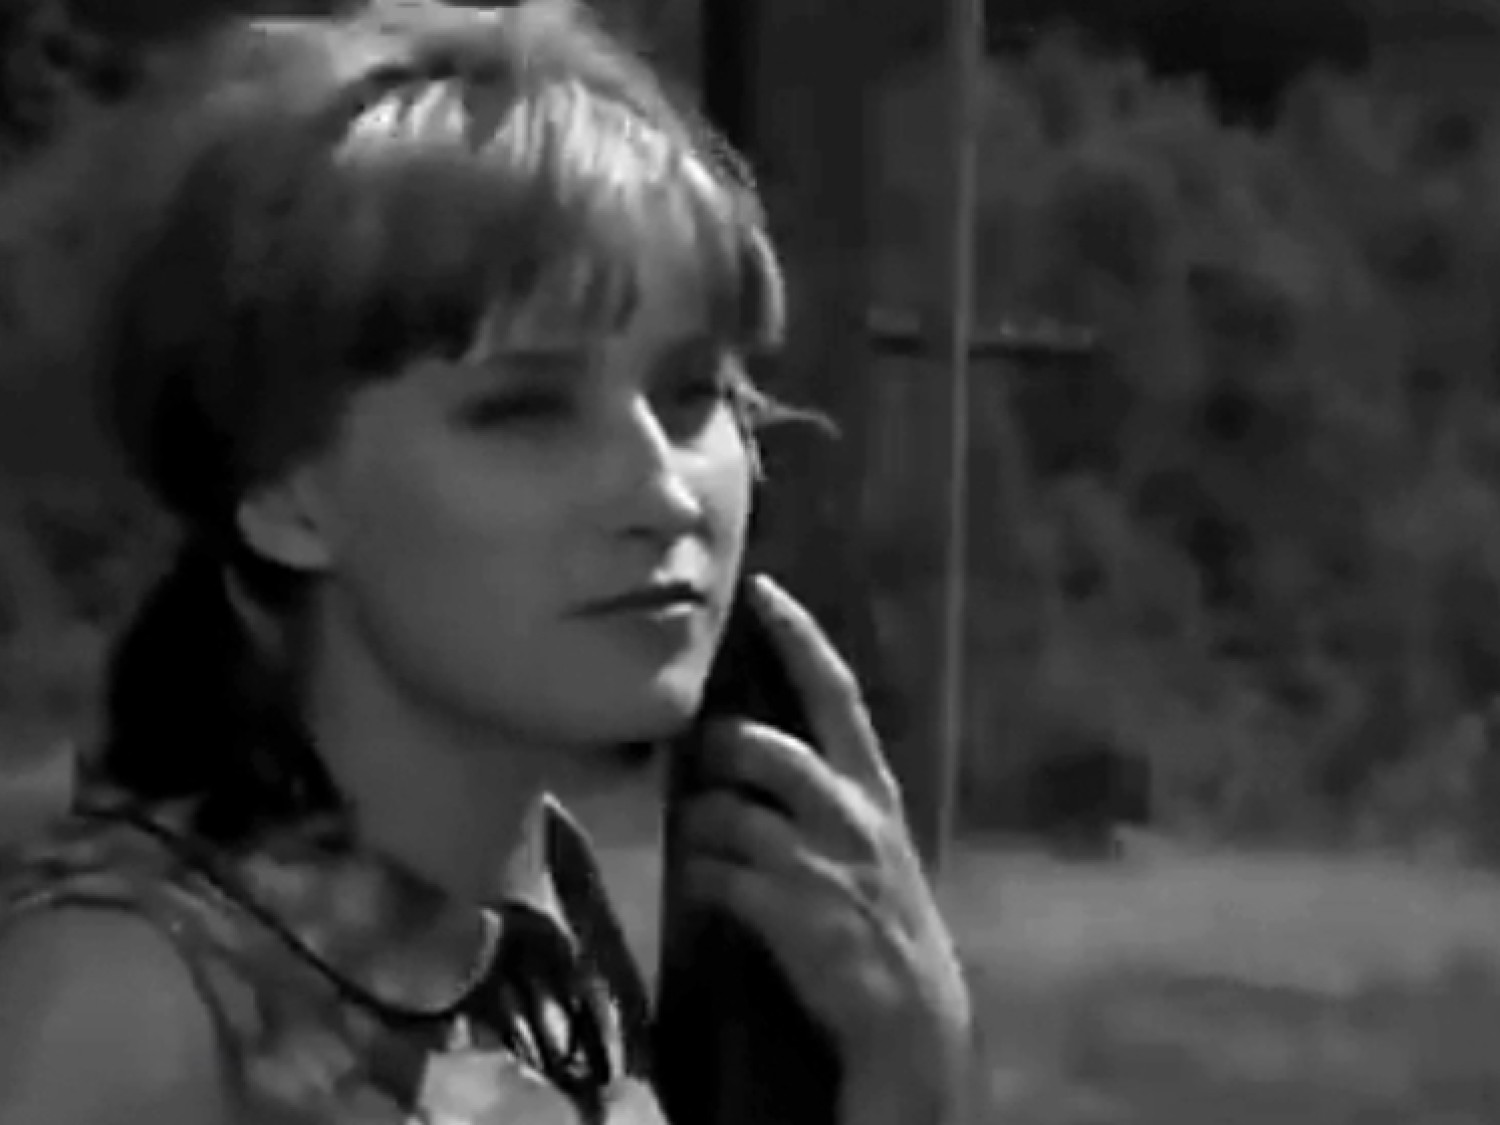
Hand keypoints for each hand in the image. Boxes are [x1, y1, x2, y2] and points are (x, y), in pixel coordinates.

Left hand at [679, 575, 973, 1124]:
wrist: (911, 1013)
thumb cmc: (885, 917)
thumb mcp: (875, 841)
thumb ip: (830, 795)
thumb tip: (756, 749)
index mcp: (874, 788)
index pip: (836, 692)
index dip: (796, 636)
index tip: (761, 588)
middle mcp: (851, 814)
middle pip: (768, 749)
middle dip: (722, 746)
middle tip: (703, 754)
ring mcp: (820, 864)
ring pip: (727, 814)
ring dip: (700, 825)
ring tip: (703, 840)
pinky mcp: (789, 912)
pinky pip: (714, 874)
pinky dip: (700, 877)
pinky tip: (708, 892)